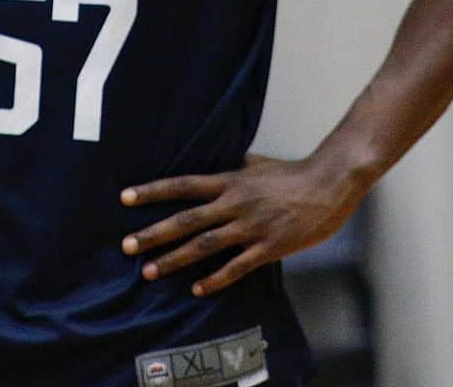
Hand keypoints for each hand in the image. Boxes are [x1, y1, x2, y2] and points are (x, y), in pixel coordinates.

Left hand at [120, 153, 358, 297]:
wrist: (327, 185)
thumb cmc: (290, 173)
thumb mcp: (255, 163)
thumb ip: (231, 166)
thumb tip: (214, 161)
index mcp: (228, 181)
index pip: (182, 185)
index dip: (152, 191)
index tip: (125, 197)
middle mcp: (233, 203)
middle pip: (186, 220)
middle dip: (154, 233)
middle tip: (127, 246)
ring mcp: (250, 227)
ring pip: (204, 245)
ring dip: (174, 260)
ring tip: (150, 272)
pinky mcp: (268, 247)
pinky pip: (236, 267)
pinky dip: (214, 279)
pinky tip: (196, 290)